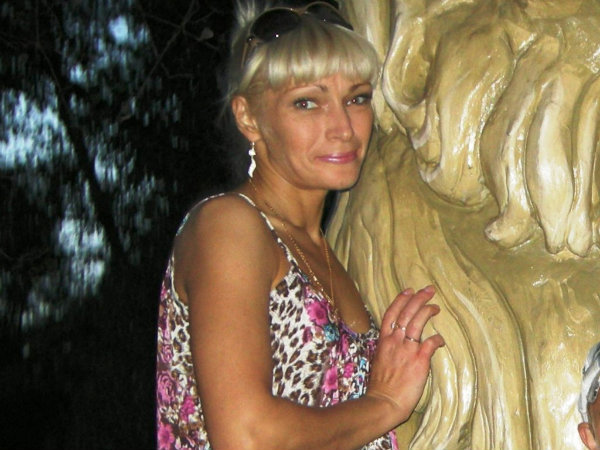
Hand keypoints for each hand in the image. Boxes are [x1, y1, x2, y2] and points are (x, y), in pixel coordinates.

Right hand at [366, 285, 444, 422]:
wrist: (384, 401)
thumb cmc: (381, 386)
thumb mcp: (379, 361)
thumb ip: (387, 349)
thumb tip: (394, 344)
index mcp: (383, 341)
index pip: (391, 314)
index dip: (401, 300)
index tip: (409, 291)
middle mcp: (394, 341)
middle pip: (406, 313)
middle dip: (418, 299)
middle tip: (428, 290)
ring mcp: (406, 350)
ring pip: (417, 322)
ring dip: (427, 311)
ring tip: (436, 306)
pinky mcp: (419, 360)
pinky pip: (430, 343)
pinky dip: (437, 339)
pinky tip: (441, 339)